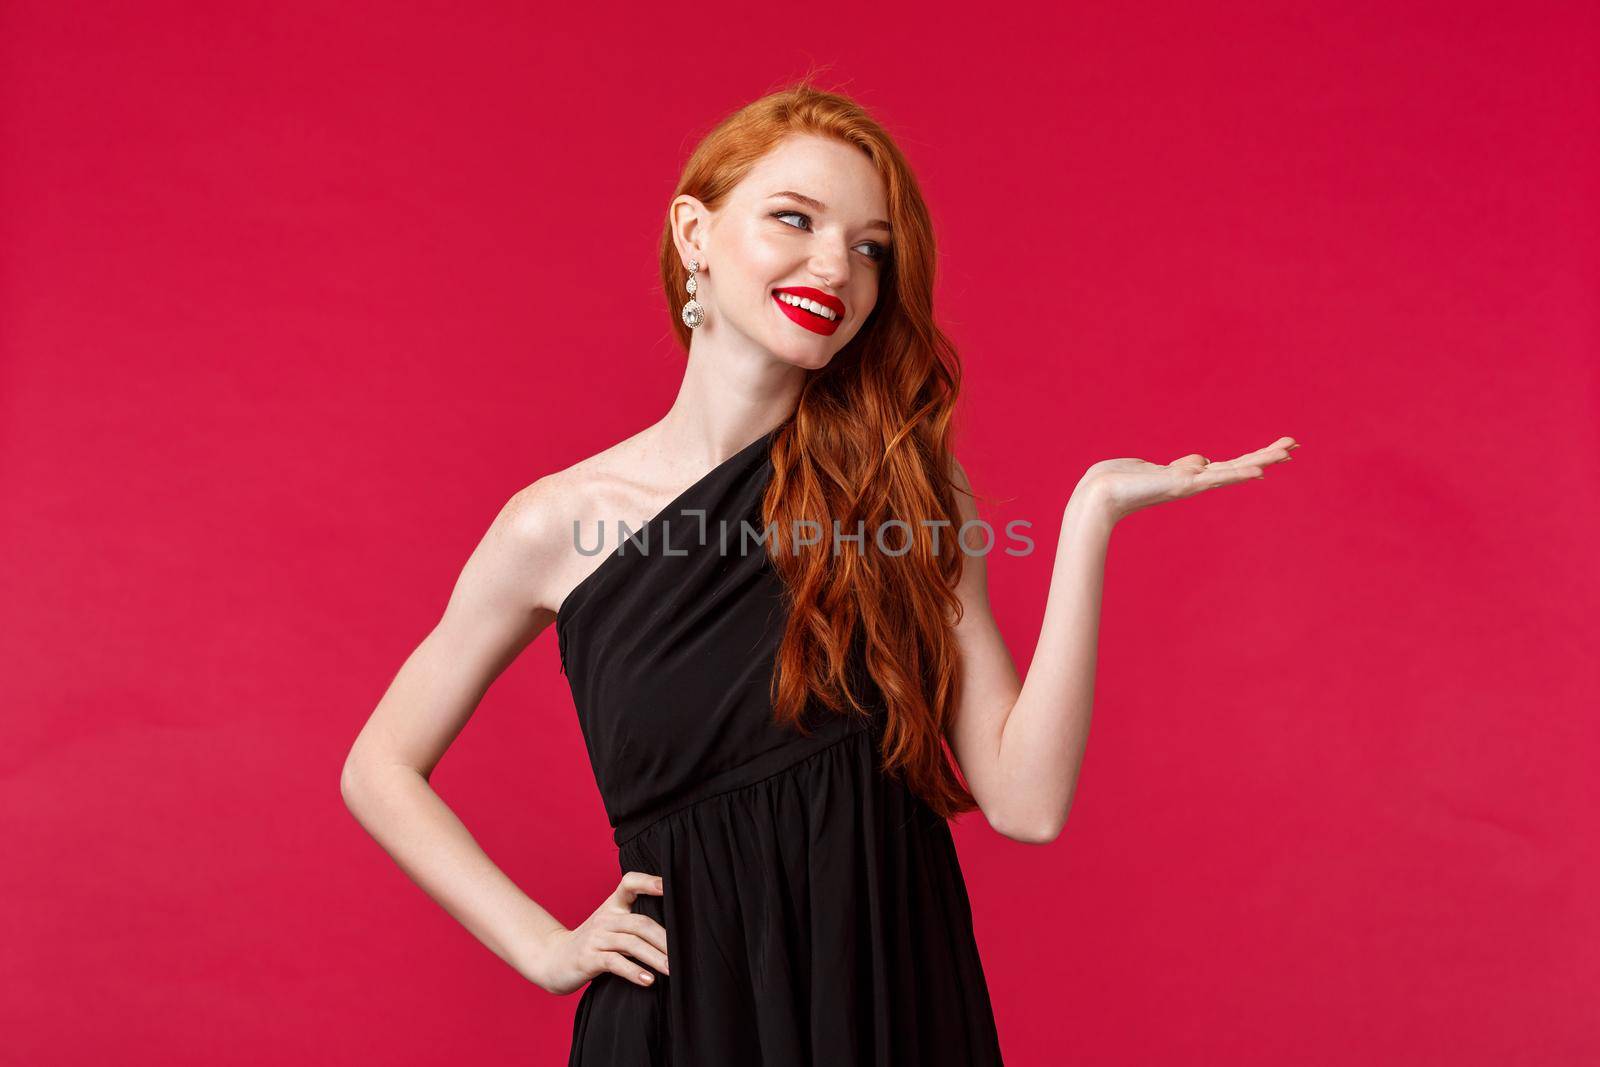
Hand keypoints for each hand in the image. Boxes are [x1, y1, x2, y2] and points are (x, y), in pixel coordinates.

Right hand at [531, 871, 668, 994]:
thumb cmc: (592, 944)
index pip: (629, 883)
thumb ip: (634, 924)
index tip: (667, 886)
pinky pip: (616, 963)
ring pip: (631, 944)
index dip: (648, 882)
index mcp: (612, 906)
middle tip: (682, 955)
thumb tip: (675, 933)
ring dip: (655, 957)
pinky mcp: (589, 958)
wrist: (553, 960)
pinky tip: (648, 980)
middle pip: (640, 923)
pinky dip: (634, 972)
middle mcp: (605, 918)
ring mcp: (596, 938)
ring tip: (671, 970)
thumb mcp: (610, 926)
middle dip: (664, 940)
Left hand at [1079, 436, 1298, 523]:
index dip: (1252, 457)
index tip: (1276, 452)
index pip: (1227, 465)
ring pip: (1233, 470)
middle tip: (1295, 445)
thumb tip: (1203, 459)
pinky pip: (1216, 478)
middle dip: (1266, 455)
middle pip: (1238, 466)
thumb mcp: (1156, 468)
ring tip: (1287, 452)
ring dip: (1261, 459)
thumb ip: (1183, 466)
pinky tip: (1258, 470)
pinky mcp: (1182, 485)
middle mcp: (1194, 482)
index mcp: (1188, 477)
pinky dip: (1238, 474)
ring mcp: (1190, 484)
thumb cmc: (1118, 482)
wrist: (1098, 497)